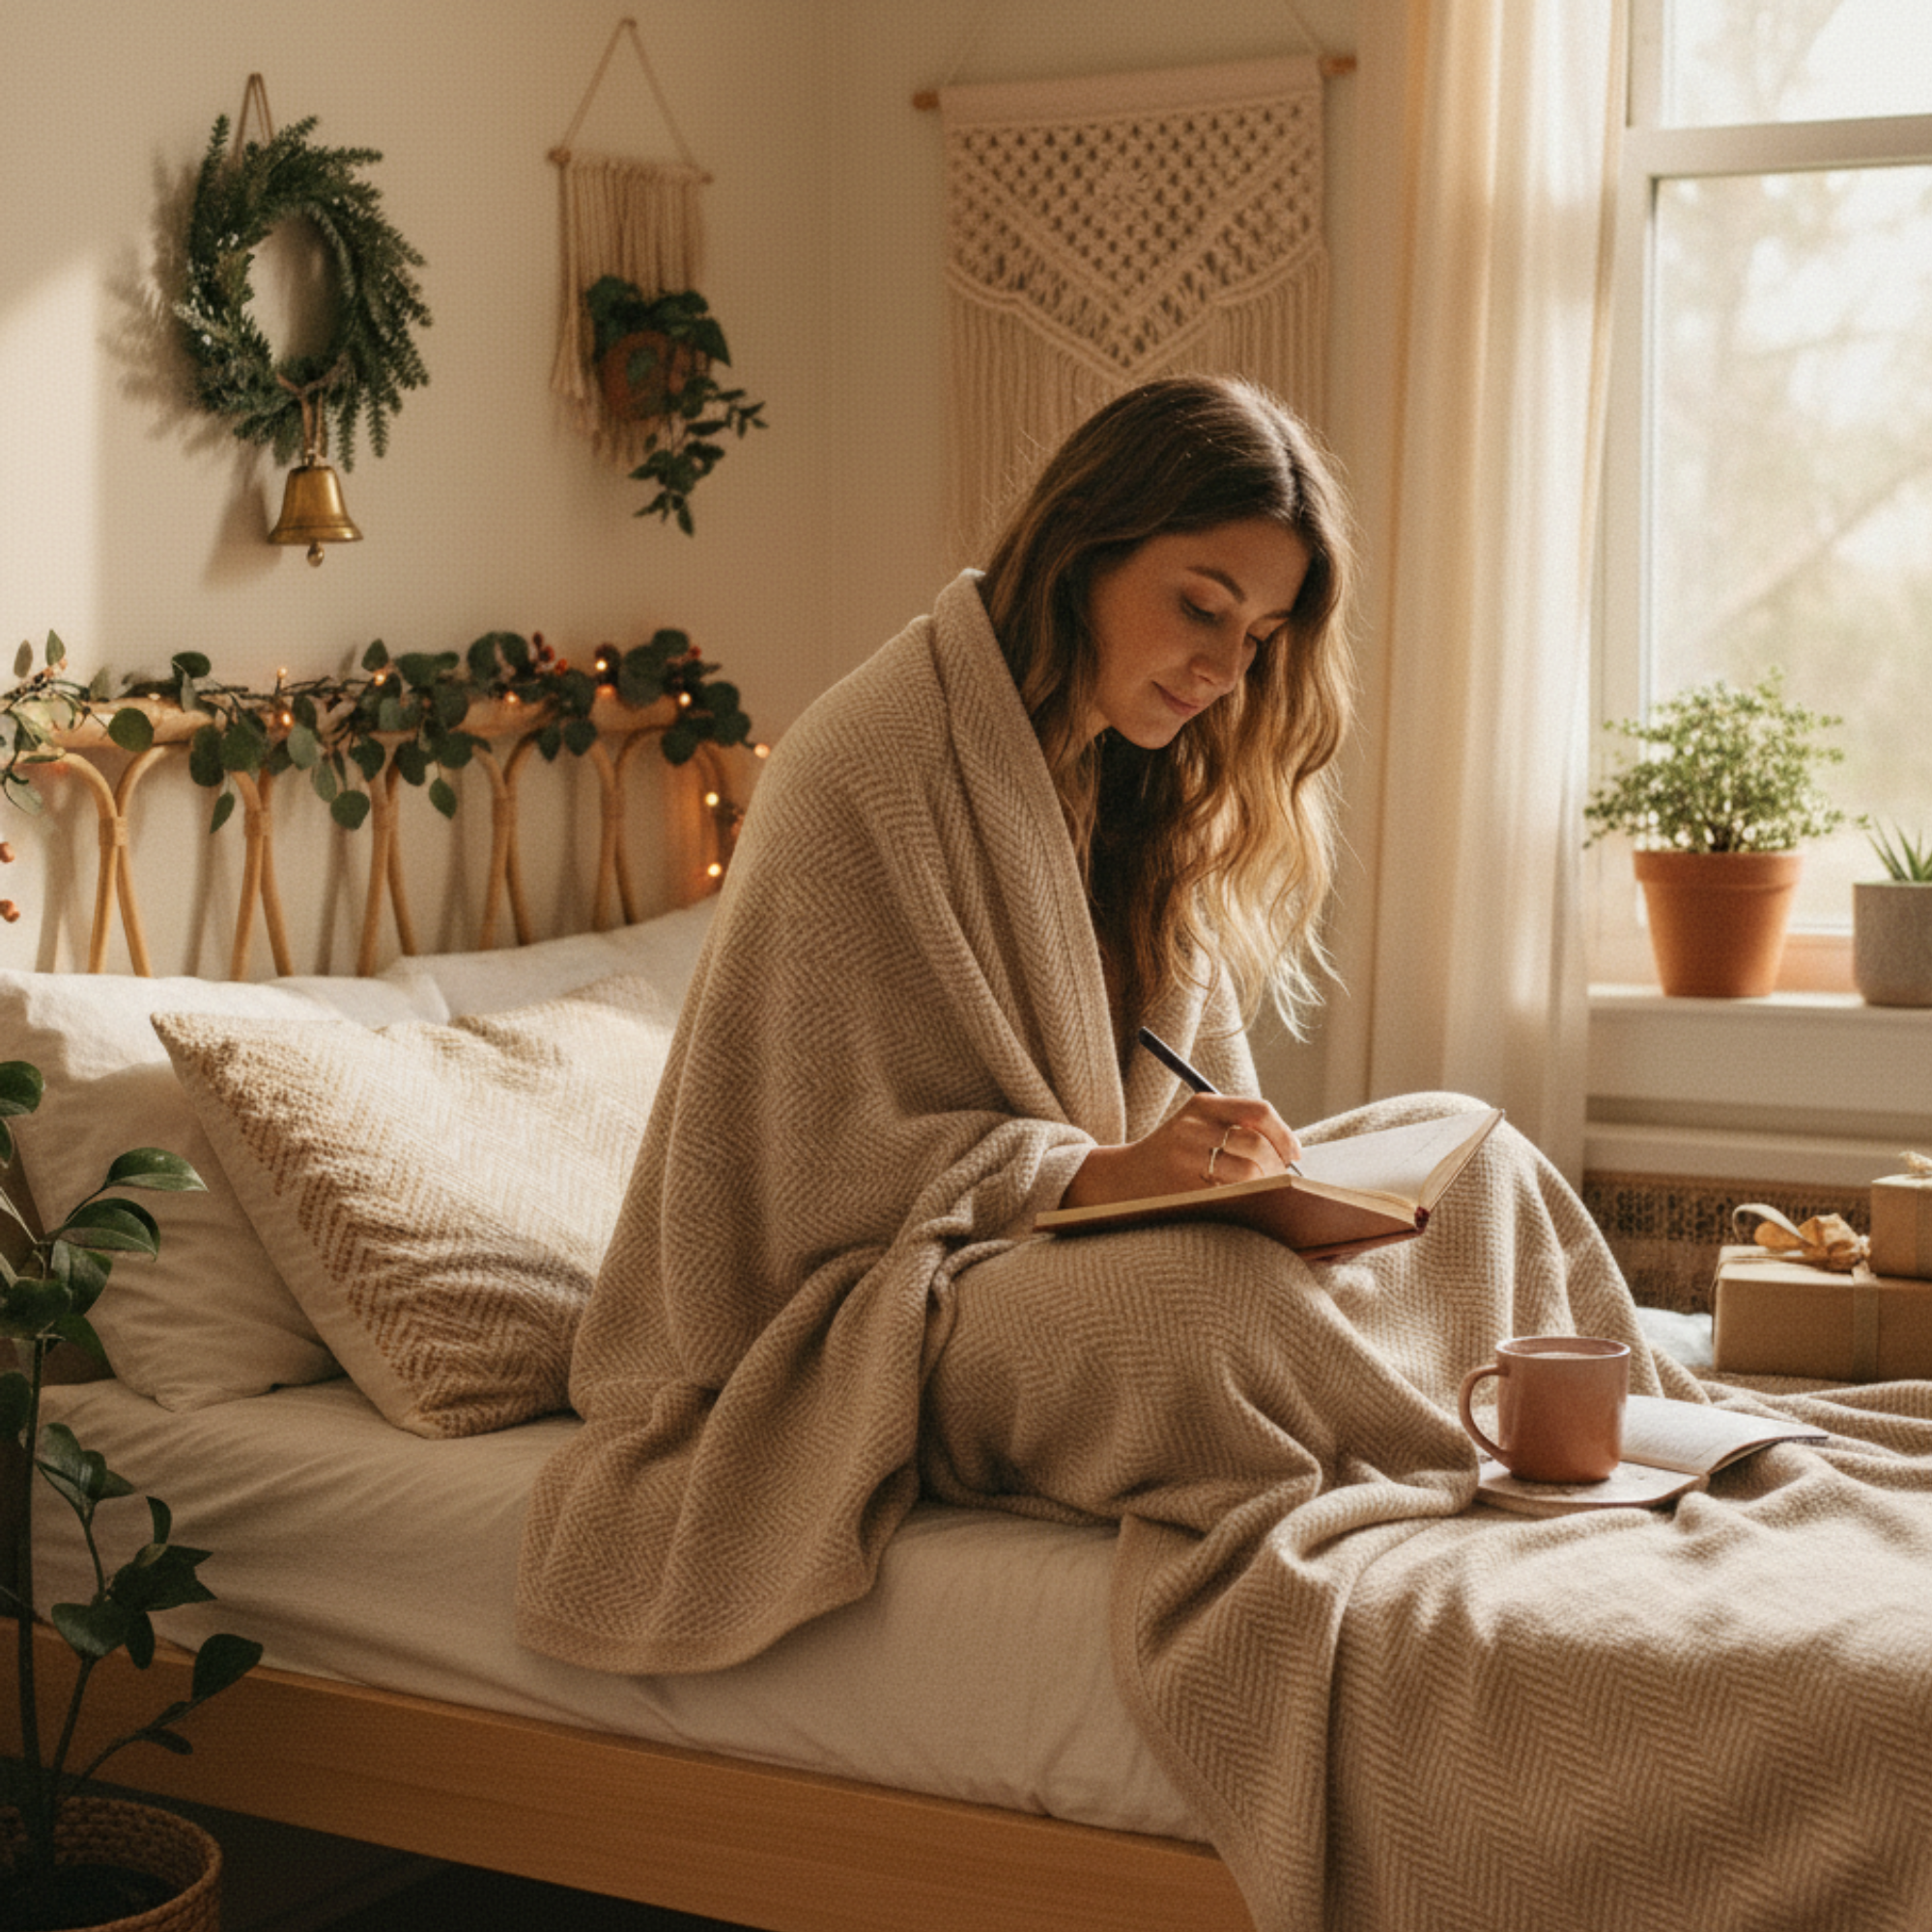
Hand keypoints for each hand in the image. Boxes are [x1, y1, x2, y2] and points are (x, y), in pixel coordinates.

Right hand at [1059, 1096, 1301, 1211]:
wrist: (1122, 1180)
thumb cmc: (1174, 1155)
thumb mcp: (1197, 1126)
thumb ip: (1237, 1128)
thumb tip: (1291, 1153)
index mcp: (1201, 1105)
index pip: (1258, 1111)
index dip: (1284, 1134)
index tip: (1295, 1154)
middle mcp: (1191, 1127)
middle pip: (1257, 1145)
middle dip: (1278, 1166)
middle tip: (1282, 1180)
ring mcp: (1184, 1158)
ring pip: (1248, 1172)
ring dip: (1266, 1185)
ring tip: (1266, 1192)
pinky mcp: (1182, 1187)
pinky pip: (1231, 1194)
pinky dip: (1247, 1199)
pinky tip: (1246, 1203)